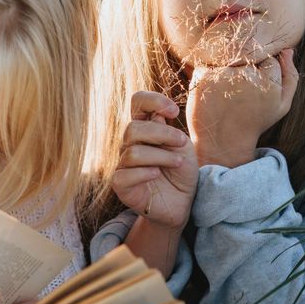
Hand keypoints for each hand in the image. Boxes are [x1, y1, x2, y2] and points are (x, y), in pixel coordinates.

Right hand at [111, 91, 197, 230]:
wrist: (183, 203)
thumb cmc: (181, 172)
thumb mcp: (182, 147)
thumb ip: (168, 130)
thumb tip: (155, 117)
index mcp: (145, 129)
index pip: (137, 102)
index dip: (153, 101)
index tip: (174, 112)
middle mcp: (129, 144)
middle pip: (133, 128)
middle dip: (162, 134)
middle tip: (181, 144)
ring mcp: (123, 164)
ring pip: (133, 152)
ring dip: (161, 156)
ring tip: (177, 163)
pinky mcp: (121, 186)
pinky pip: (124, 175)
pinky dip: (144, 173)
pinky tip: (158, 175)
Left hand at [187, 49, 298, 167]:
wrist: (223, 142)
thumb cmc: (254, 121)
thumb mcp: (281, 105)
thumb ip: (290, 76)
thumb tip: (288, 50)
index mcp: (269, 82)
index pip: (269, 59)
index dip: (263, 73)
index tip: (256, 90)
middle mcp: (247, 76)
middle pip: (249, 54)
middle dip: (246, 68)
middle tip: (240, 90)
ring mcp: (223, 75)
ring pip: (229, 56)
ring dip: (228, 68)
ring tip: (227, 91)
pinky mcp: (203, 77)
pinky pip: (209, 62)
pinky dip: (210, 73)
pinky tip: (214, 91)